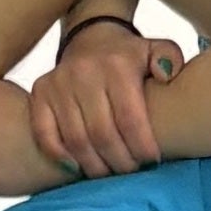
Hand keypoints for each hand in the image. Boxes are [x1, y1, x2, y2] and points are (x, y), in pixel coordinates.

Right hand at [29, 29, 176, 176]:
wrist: (91, 38)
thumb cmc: (129, 56)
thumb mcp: (157, 49)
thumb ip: (170, 59)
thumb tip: (165, 76)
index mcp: (117, 66)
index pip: (130, 119)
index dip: (141, 147)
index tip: (152, 161)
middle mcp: (84, 73)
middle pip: (103, 134)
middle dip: (120, 161)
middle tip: (132, 172)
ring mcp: (58, 83)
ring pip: (76, 139)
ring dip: (94, 165)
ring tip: (109, 173)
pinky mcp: (40, 92)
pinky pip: (44, 133)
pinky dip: (60, 155)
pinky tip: (77, 167)